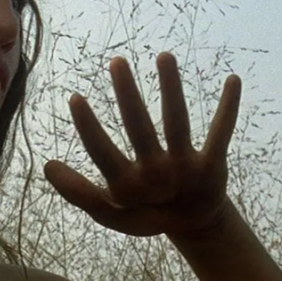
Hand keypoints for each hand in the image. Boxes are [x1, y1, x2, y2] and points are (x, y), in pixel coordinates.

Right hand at [43, 52, 241, 236]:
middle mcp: (156, 175)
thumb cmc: (141, 211)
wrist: (192, 224)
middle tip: (117, 61)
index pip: (102, 152)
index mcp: (126, 187)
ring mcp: (185, 168)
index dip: (88, 127)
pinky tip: (233, 79)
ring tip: (164, 56)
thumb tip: (47, 165)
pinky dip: (229, 108)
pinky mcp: (213, 164)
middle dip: (128, 95)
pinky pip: (222, 133)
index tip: (75, 97)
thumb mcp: (106, 212)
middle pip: (140, 129)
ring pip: (177, 122)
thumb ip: (78, 192)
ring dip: (171, 89)